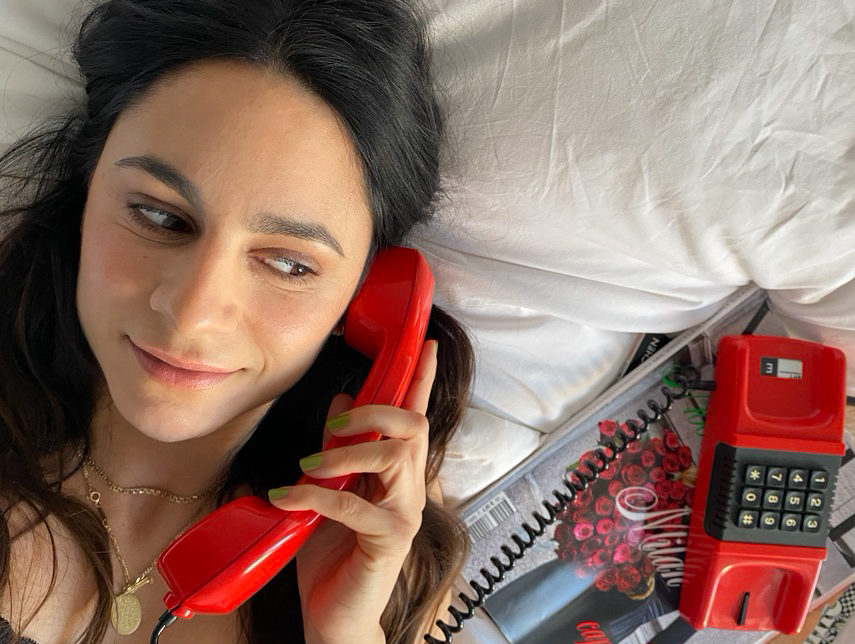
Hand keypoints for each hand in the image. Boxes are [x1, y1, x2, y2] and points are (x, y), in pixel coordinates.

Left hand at [267, 339, 438, 643]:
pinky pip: (353, 503)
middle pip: (413, 426)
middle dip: (376, 411)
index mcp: (397, 473)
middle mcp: (410, 488)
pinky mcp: (389, 539)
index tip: (426, 345)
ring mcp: (405, 513)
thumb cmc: (334, 553)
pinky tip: (286, 497)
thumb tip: (342, 398)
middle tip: (339, 421)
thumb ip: (339, 447)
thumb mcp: (329, 489)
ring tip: (308, 467)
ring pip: (393, 456)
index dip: (421, 380)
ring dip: (345, 452)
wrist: (334, 615)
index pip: (414, 417)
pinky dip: (314, 495)